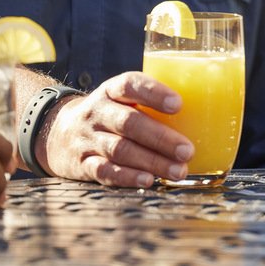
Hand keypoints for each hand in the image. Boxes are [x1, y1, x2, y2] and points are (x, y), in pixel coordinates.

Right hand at [34, 72, 194, 187]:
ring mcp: (88, 139)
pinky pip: (103, 171)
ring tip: (178, 170)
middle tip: (188, 150)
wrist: (55, 133)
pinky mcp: (81, 164)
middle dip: (161, 138)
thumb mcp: (122, 99)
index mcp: (112, 91)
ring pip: (120, 149)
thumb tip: (208, 112)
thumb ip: (153, 103)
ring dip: (151, 161)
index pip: (130, 85)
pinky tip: (148, 180)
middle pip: (129, 123)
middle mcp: (98, 112)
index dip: (154, 93)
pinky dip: (127, 177)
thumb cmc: (109, 114)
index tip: (179, 104)